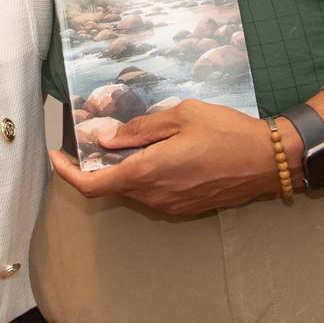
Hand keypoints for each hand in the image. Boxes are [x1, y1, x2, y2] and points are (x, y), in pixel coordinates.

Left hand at [48, 99, 297, 216]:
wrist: (267, 161)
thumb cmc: (227, 132)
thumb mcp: (182, 116)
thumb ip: (141, 129)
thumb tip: (108, 138)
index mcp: (148, 171)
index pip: (93, 185)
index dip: (67, 174)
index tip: (56, 156)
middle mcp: (155, 195)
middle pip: (112, 185)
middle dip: (98, 164)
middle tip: (97, 135)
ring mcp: (171, 204)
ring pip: (133, 188)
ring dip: (124, 168)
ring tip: (133, 139)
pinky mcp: (185, 207)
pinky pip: (153, 192)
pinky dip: (144, 174)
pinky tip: (157, 152)